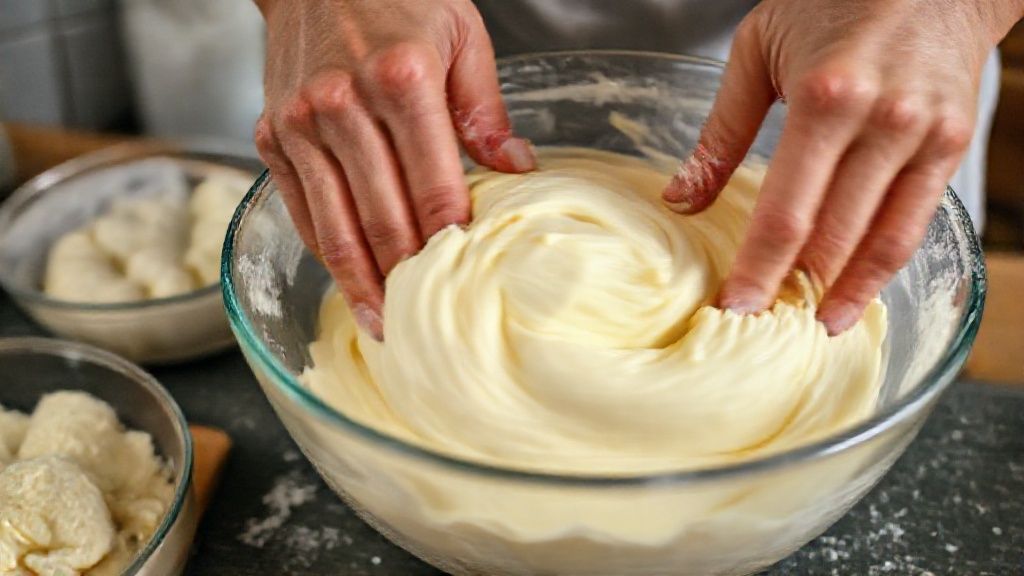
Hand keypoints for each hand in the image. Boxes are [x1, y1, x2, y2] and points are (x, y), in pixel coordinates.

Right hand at [253, 0, 534, 337]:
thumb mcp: (461, 33)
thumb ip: (486, 108)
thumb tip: (515, 169)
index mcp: (401, 78)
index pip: (434, 186)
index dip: (451, 242)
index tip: (464, 280)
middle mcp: (342, 105)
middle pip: (382, 218)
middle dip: (406, 278)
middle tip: (424, 321)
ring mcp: (299, 124)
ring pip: (335, 226)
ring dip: (361, 283)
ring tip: (382, 322)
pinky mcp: (271, 135)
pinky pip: (302, 210)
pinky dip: (327, 250)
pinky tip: (349, 279)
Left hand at [664, 0, 1021, 333]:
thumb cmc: (833, 2)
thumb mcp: (758, 51)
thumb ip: (721, 133)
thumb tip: (680, 200)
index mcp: (827, 99)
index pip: (785, 213)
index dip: (758, 271)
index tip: (733, 310)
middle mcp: (882, 123)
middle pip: (832, 237)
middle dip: (793, 290)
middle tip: (761, 330)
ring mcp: (925, 137)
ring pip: (881, 241)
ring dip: (844, 294)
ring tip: (812, 329)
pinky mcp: (951, 146)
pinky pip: (915, 223)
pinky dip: (882, 267)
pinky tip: (854, 294)